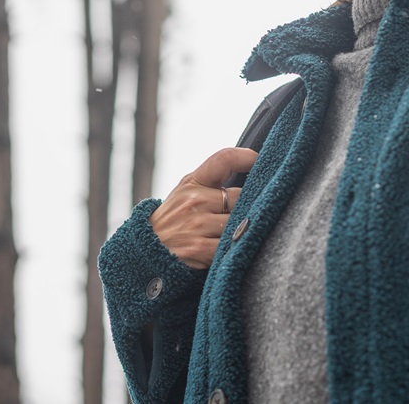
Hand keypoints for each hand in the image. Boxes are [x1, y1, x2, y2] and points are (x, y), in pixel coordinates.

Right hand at [149, 147, 258, 269]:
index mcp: (192, 182)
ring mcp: (197, 224)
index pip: (224, 159)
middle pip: (240, 196)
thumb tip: (251, 178)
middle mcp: (194, 200)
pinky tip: (229, 250)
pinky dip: (235, 248)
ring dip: (242, 229)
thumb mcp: (184, 193)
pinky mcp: (201, 249)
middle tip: (244, 214)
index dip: (247, 157)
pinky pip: (232, 245)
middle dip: (246, 206)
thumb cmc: (174, 219)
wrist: (147, 251)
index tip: (261, 162)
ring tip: (235, 234)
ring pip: (239, 222)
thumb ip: (211, 183)